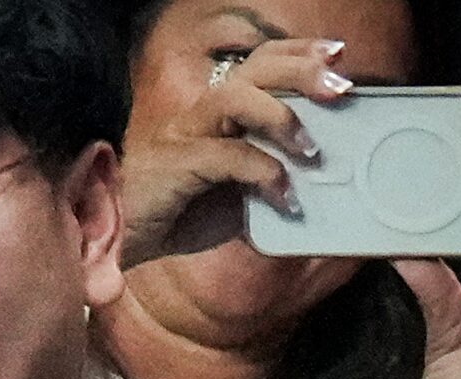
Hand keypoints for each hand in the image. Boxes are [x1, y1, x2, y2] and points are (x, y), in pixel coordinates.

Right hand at [118, 38, 353, 267]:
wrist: (119, 242)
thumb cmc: (176, 216)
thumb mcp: (236, 195)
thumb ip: (269, 180)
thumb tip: (318, 187)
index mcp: (217, 113)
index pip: (261, 63)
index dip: (299, 53)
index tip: (338, 56)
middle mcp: (201, 114)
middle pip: (256, 67)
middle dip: (303, 70)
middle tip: (340, 88)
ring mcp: (185, 134)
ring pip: (237, 98)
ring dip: (282, 117)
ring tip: (312, 150)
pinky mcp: (177, 163)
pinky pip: (229, 156)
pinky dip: (265, 175)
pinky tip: (286, 200)